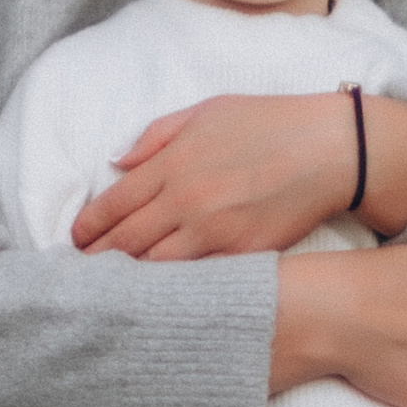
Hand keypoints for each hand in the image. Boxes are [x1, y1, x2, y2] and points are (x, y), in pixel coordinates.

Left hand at [69, 91, 406, 258]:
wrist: (330, 149)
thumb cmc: (269, 123)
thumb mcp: (206, 112)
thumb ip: (156, 137)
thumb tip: (118, 164)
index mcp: (173, 164)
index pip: (113, 204)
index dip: (88, 227)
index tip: (75, 240)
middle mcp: (186, 201)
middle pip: (126, 242)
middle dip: (98, 260)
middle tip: (79, 274)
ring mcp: (214, 232)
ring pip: (154, 268)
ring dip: (129, 279)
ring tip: (109, 290)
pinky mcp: (242, 255)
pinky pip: (196, 279)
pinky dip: (173, 289)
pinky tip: (158, 295)